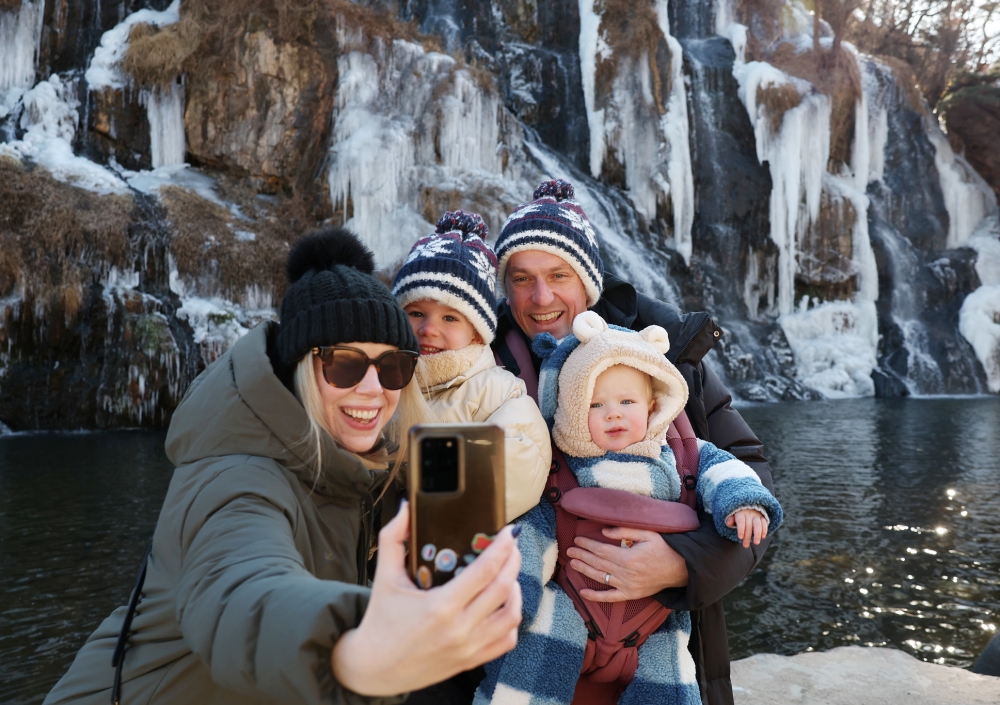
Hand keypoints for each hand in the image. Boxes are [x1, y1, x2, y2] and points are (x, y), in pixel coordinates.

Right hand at [331, 502, 521, 695]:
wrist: (373, 668)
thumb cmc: (380, 619)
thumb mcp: (384, 576)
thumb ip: (393, 538)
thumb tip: (406, 508)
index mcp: (439, 606)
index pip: (484, 571)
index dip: (502, 547)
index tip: (510, 532)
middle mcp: (458, 628)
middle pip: (502, 589)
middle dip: (513, 561)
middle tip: (512, 546)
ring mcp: (467, 648)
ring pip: (511, 616)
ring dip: (515, 591)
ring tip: (507, 575)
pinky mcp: (470, 661)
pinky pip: (506, 641)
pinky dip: (511, 620)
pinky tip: (502, 605)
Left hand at [566, 527, 687, 602]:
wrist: (680, 569)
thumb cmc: (663, 548)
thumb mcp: (647, 533)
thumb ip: (625, 530)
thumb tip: (604, 531)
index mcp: (629, 557)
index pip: (601, 550)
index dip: (587, 545)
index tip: (577, 540)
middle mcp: (626, 573)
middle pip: (598, 563)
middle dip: (582, 555)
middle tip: (570, 550)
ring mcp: (628, 586)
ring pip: (600, 577)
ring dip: (584, 570)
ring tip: (572, 563)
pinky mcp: (631, 595)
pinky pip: (610, 597)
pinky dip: (596, 596)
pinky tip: (583, 593)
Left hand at [726, 508, 767, 547]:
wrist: (749, 507)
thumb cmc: (739, 515)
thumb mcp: (733, 516)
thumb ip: (731, 520)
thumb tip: (728, 524)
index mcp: (740, 513)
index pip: (741, 521)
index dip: (741, 529)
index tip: (740, 537)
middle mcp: (749, 514)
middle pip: (749, 525)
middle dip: (747, 536)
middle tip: (745, 545)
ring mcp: (756, 516)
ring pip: (758, 525)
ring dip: (757, 534)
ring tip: (756, 543)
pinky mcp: (763, 518)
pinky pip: (764, 524)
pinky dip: (764, 530)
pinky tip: (762, 537)